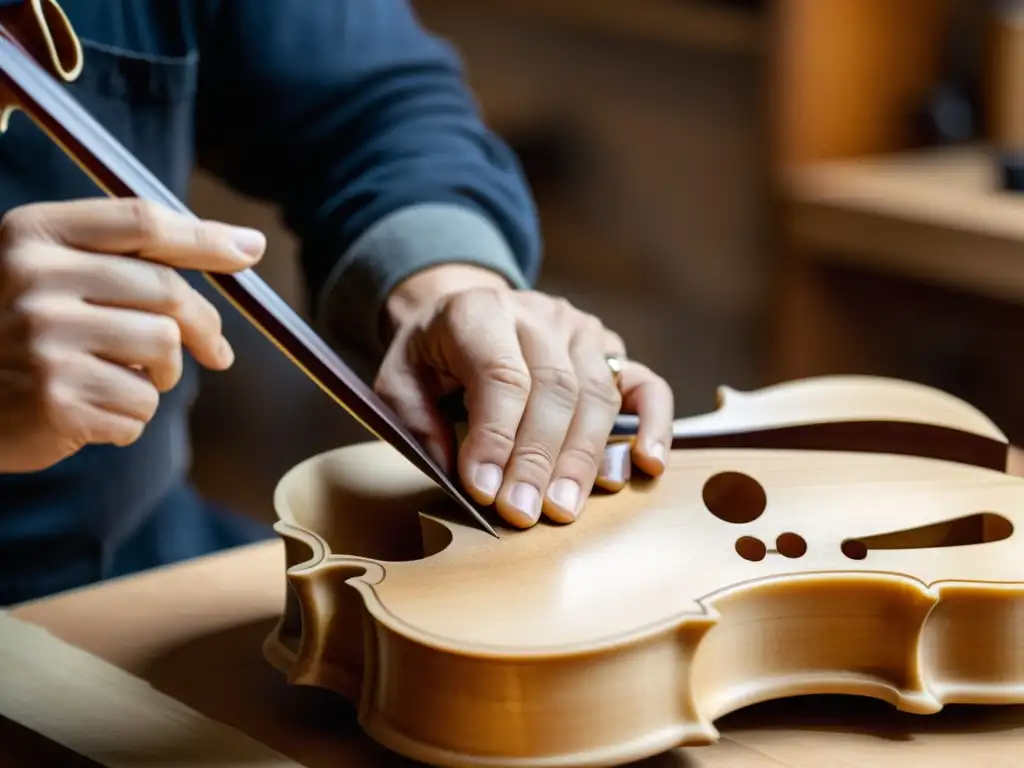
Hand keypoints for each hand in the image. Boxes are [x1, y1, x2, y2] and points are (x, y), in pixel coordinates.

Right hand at [0, 198, 264, 472]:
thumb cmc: (22, 336)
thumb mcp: (51, 276)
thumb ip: (127, 259)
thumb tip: (245, 246)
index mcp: (31, 234)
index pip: (140, 222)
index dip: (205, 236)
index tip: (250, 250)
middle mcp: (32, 278)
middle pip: (167, 291)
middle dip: (204, 327)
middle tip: (216, 350)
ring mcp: (42, 338)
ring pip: (164, 350)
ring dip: (163, 375)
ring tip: (128, 379)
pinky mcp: (56, 397)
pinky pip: (142, 405)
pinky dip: (133, 416)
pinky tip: (93, 413)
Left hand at [374, 264, 673, 528]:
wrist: (464, 311)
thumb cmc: (430, 356)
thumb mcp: (397, 380)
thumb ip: (417, 423)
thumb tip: (467, 477)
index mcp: (479, 311)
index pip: (501, 375)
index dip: (497, 436)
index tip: (484, 491)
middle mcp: (538, 314)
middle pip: (554, 389)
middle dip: (538, 459)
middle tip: (523, 514)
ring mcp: (581, 330)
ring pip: (598, 394)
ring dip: (584, 459)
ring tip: (564, 509)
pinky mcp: (611, 350)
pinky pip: (647, 386)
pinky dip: (654, 426)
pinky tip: (646, 466)